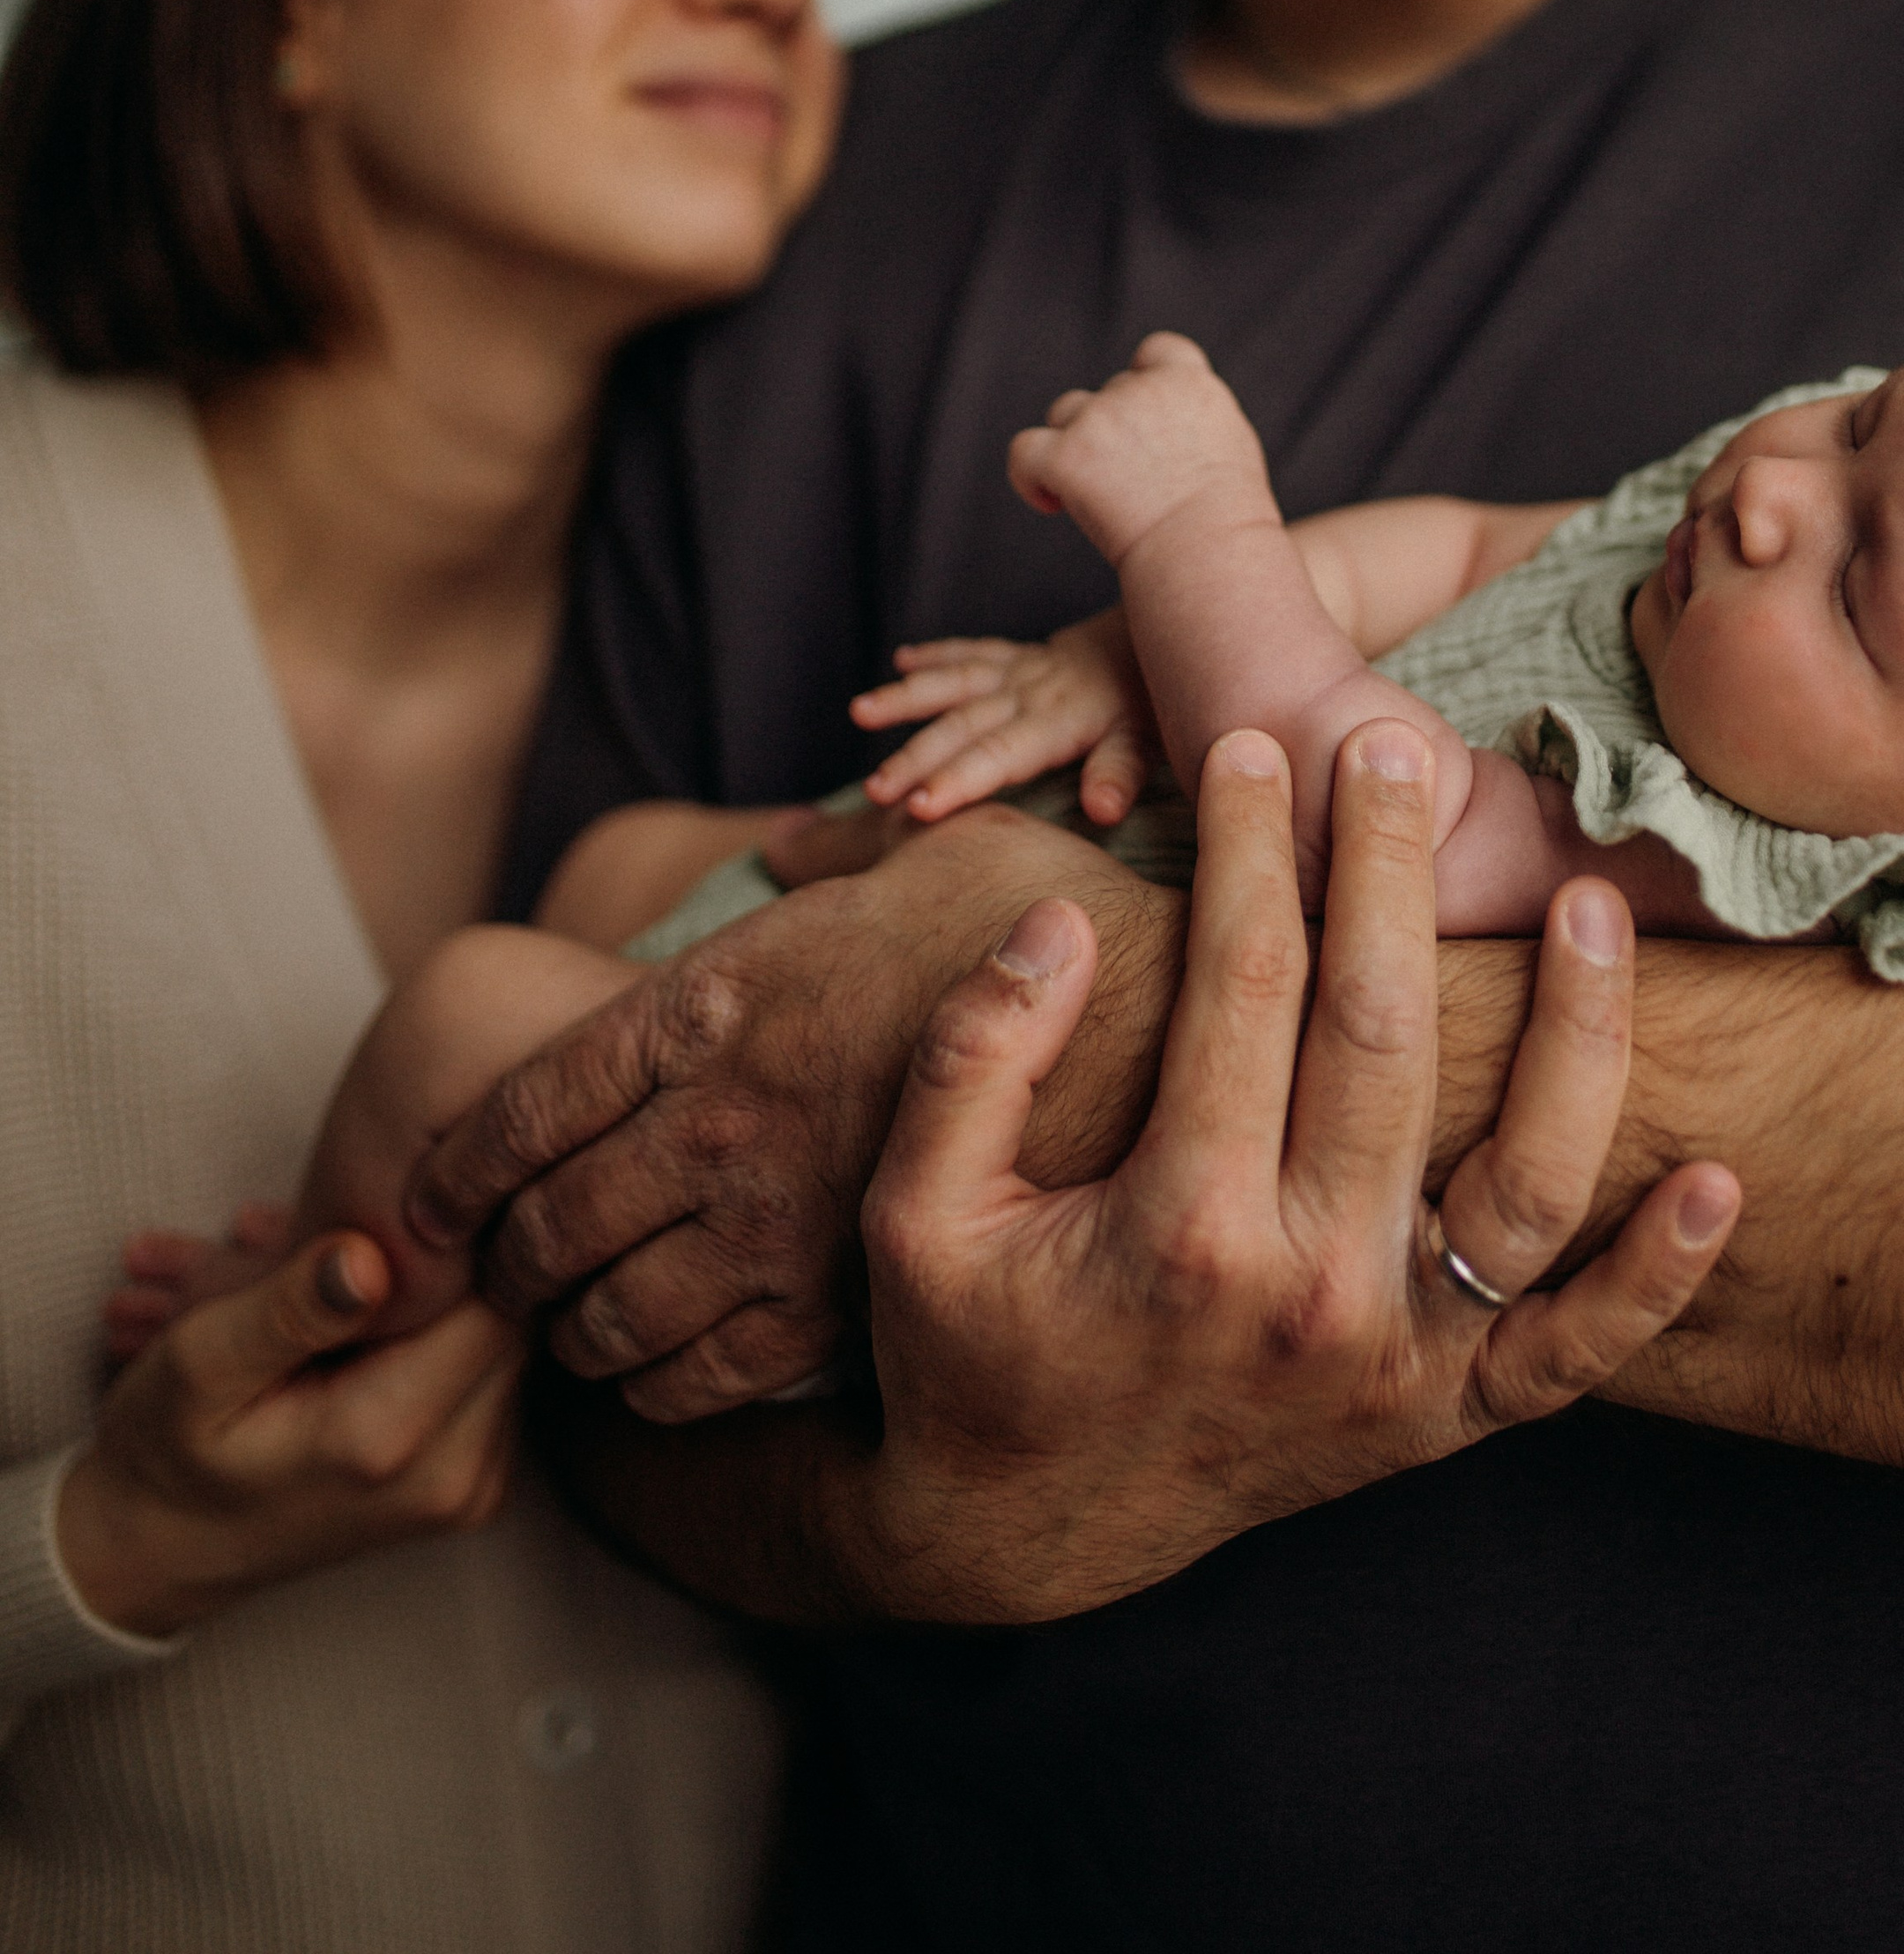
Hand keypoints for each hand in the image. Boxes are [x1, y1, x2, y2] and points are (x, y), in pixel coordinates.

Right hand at [58, 1232, 521, 1639]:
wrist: (166, 1551)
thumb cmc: (170, 1452)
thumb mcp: (199, 1366)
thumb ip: (290, 1308)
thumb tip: (370, 1254)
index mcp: (390, 1439)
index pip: (493, 1298)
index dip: (457, 1239)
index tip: (394, 1208)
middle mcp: (454, 1475)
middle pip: (508, 1317)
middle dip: (443, 1262)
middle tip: (360, 1230)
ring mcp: (472, 1486)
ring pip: (499, 1340)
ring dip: (436, 1295)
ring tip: (343, 1272)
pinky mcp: (472, 1481)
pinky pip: (483, 1375)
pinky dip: (433, 1335)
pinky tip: (363, 1317)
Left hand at [406, 810, 1187, 1419]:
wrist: (1140, 1027)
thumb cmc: (1040, 923)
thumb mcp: (926, 846)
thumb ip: (835, 851)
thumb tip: (795, 845)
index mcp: (709, 1003)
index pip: (524, 1100)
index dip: (456, 1166)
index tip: (429, 1201)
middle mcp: (714, 1120)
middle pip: (545, 1223)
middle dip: (502, 1265)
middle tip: (498, 1277)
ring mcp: (769, 1220)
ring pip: (605, 1314)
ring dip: (571, 1334)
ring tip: (571, 1332)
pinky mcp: (833, 1302)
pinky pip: (695, 1378)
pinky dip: (653, 1391)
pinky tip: (657, 1378)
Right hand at [807, 722, 1738, 1623]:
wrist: (1028, 1535)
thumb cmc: (966, 1346)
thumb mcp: (913, 1206)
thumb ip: (971, 1058)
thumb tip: (1063, 919)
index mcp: (1180, 1228)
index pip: (1238, 987)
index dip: (1242, 851)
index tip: (1245, 752)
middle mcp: (1308, 1294)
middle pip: (1382, 1037)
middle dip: (1387, 872)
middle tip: (1390, 744)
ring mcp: (1395, 1364)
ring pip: (1524, 1179)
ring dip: (1573, 1032)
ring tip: (1588, 903)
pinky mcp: (1444, 1420)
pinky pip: (1577, 1354)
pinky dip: (1656, 1280)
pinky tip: (1717, 1184)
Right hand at [851, 608, 1160, 826]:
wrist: (1172, 629)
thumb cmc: (1158, 699)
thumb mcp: (1150, 739)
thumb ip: (1121, 771)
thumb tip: (1102, 809)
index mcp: (1058, 718)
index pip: (997, 754)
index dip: (955, 780)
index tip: (915, 808)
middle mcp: (1031, 690)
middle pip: (962, 724)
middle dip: (914, 757)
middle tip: (874, 791)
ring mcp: (1023, 668)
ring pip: (955, 681)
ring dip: (907, 697)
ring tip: (860, 712)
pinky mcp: (1024, 654)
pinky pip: (975, 651)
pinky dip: (937, 654)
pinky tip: (902, 660)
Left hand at [1007, 331, 1274, 568]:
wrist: (1209, 550)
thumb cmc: (1229, 519)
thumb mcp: (1231, 446)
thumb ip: (1196, 419)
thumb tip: (1169, 428)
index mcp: (1189, 383)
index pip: (1158, 352)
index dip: (1146, 379)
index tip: (1145, 420)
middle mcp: (1141, 390)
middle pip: (1110, 394)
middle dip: (1114, 432)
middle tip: (1135, 489)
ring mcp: (1100, 419)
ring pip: (1066, 413)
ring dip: (1075, 444)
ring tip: (1099, 497)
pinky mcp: (1066, 455)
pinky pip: (1024, 452)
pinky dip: (1030, 475)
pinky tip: (1051, 503)